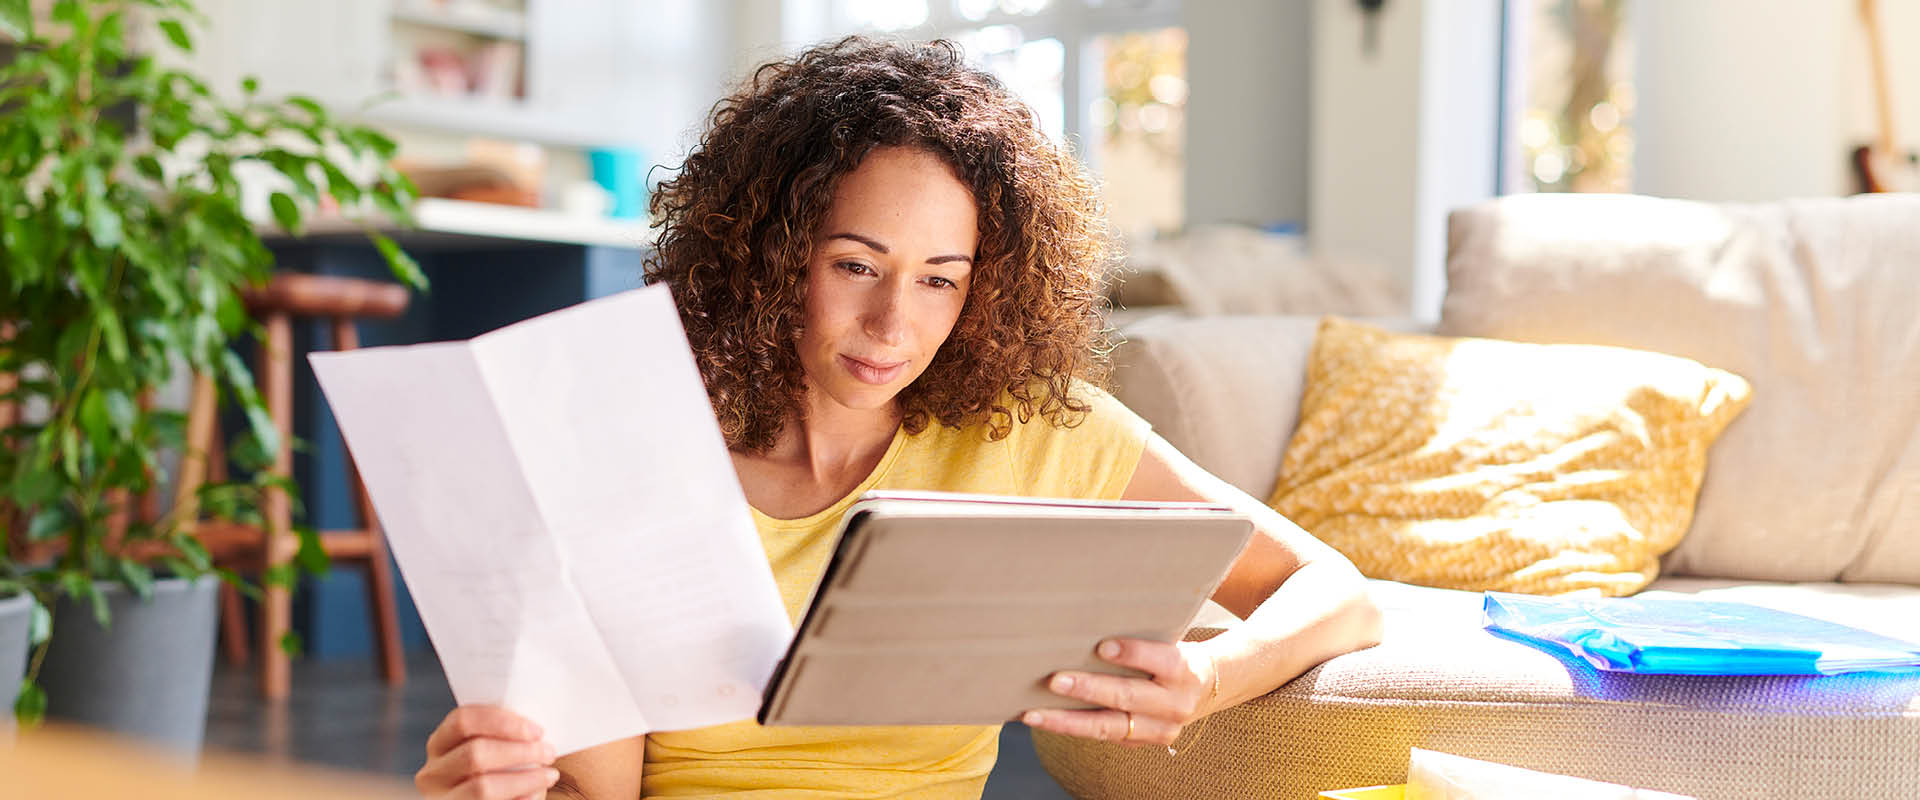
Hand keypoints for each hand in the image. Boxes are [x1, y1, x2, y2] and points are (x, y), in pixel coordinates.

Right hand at [416, 705, 560, 798]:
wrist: (490, 799)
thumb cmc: (496, 774)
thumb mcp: (490, 752)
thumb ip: (501, 738)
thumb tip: (535, 733)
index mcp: (439, 745)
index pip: (462, 720)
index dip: (501, 722)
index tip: (537, 730)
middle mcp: (432, 774)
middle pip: (475, 754)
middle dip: (519, 751)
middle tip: (549, 752)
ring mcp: (441, 799)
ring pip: (483, 787)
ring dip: (525, 779)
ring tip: (549, 775)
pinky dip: (521, 798)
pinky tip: (535, 794)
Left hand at [1022, 638, 1214, 747]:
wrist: (1205, 688)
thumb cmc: (1173, 654)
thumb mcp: (1169, 639)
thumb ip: (1140, 635)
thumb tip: (1087, 619)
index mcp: (1183, 669)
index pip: (1159, 659)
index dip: (1131, 653)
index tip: (1101, 646)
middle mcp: (1174, 704)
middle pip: (1127, 697)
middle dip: (1088, 689)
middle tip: (1054, 680)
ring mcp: (1159, 729)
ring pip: (1109, 727)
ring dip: (1067, 721)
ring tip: (1034, 714)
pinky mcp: (1142, 743)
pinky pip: (1103, 737)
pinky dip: (1071, 729)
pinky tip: (1045, 720)